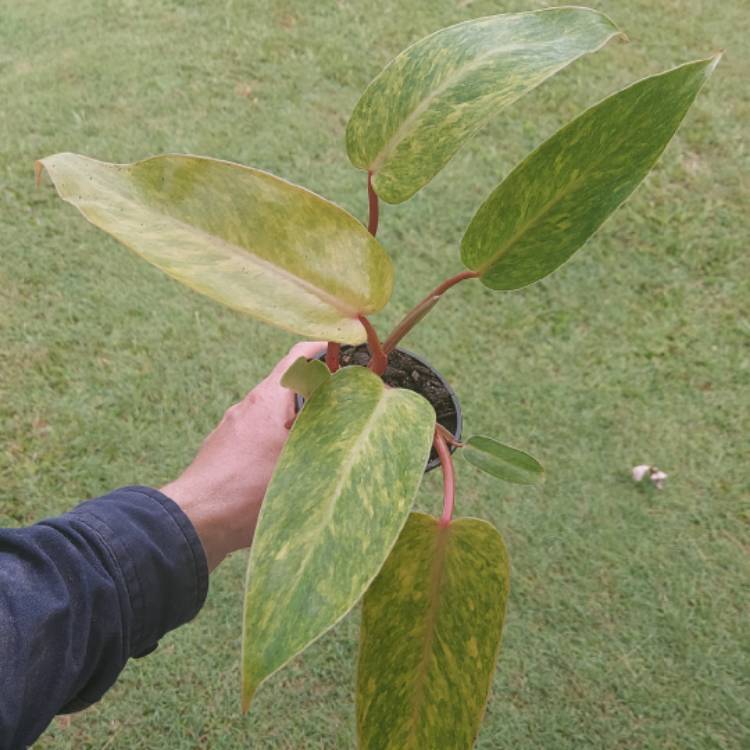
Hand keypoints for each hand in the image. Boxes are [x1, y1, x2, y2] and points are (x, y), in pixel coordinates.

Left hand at [161, 341, 323, 570]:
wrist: (194, 521)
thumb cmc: (248, 490)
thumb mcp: (300, 461)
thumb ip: (326, 438)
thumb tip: (352, 424)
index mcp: (267, 399)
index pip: (297, 358)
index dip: (322, 351)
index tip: (346, 354)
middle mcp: (246, 407)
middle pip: (287, 388)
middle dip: (316, 396)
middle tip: (342, 411)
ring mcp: (231, 429)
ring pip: (271, 416)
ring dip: (294, 424)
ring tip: (318, 446)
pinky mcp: (223, 452)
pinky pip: (256, 438)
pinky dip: (275, 444)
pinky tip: (286, 471)